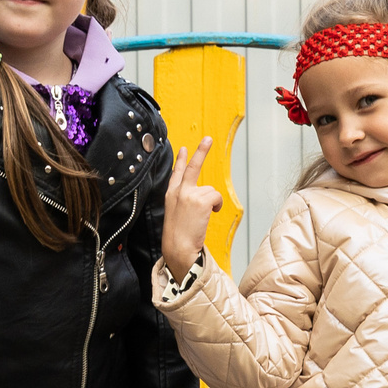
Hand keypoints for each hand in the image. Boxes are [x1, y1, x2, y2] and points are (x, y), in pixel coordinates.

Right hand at [163, 134, 224, 280]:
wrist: (178, 248)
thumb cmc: (178, 237)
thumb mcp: (176, 215)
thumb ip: (186, 202)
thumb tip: (204, 197)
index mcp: (171, 195)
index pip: (176, 173)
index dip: (180, 160)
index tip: (183, 148)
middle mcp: (178, 191)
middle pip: (192, 167)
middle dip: (201, 151)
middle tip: (208, 138)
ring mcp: (189, 194)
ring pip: (211, 190)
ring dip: (212, 202)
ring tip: (203, 217)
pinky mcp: (200, 199)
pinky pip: (217, 197)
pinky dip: (217, 206)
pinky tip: (210, 215)